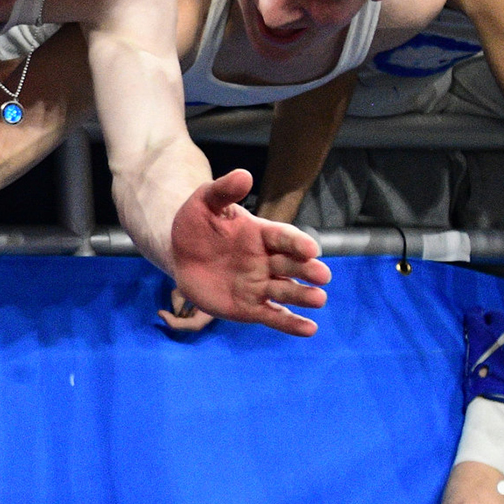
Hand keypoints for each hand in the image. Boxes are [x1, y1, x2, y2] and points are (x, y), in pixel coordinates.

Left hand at [165, 171, 330, 336]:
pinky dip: (291, 324)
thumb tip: (244, 174)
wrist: (180, 252)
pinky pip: (273, 316)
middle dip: (307, 271)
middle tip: (322, 276)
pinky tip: (309, 329)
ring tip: (318, 300)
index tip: (311, 249)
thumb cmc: (197, 223)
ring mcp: (259, 285)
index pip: (284, 237)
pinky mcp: (250, 307)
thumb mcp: (206, 201)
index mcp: (261, 234)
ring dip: (302, 296)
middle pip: (291, 265)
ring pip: (285, 291)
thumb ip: (225, 190)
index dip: (297, 243)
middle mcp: (266, 260)